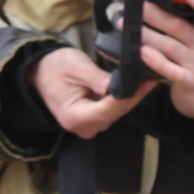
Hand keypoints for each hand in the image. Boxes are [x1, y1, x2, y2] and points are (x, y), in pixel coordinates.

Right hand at [31, 46, 154, 138]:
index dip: (131, 95)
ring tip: (147, 79)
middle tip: (154, 77)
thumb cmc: (54, 68)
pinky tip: (136, 85)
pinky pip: (113, 111)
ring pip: (117, 113)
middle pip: (116, 113)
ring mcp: (89, 126)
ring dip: (132, 97)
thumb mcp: (74, 66)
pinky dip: (124, 98)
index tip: (147, 82)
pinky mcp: (93, 121)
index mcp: (75, 116)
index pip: (109, 108)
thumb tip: (119, 86)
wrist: (40, 74)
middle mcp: (83, 127)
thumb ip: (97, 78)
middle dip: (136, 95)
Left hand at [138, 0, 193, 119]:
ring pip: (168, 46)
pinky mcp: (188, 81)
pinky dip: (156, 61)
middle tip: (136, 6)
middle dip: (155, 15)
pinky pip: (170, 70)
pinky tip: (142, 52)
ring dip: (146, 35)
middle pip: (179, 26)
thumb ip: (183, 20)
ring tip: (126, 26)